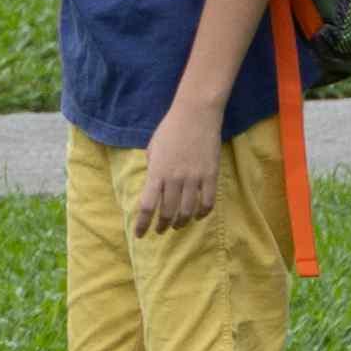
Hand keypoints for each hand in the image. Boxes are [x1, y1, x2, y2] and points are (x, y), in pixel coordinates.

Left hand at [132, 106, 222, 233]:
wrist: (196, 115)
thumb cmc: (170, 129)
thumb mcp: (152, 148)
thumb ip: (152, 168)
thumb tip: (153, 186)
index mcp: (156, 172)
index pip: (147, 206)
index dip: (142, 223)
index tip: (139, 235)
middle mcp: (174, 179)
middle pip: (167, 212)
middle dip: (162, 226)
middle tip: (160, 231)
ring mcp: (194, 178)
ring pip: (187, 211)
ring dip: (181, 222)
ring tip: (177, 225)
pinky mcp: (211, 176)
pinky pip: (207, 202)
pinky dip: (202, 213)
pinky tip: (197, 216)